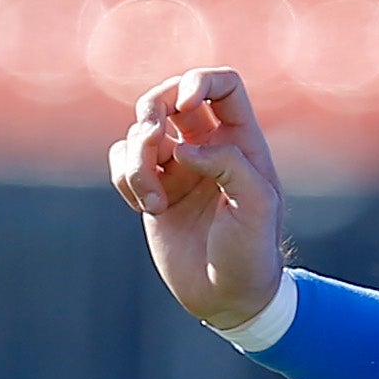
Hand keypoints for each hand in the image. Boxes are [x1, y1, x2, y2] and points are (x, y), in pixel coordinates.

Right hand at [109, 68, 289, 329]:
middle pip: (170, 95)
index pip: (222, 84)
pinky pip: (122, 162)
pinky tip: (149, 209)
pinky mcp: (150, 191)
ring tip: (154, 201)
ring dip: (135, 159)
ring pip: (139, 132)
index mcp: (240, 139)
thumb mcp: (256, 204)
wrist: (227, 297)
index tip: (186, 107)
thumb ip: (227, 163)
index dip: (198, 82)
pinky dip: (124, 179)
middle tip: (152, 141)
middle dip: (152, 110)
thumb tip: (182, 150)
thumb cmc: (252, 251)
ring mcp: (176, 168)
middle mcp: (207, 146)